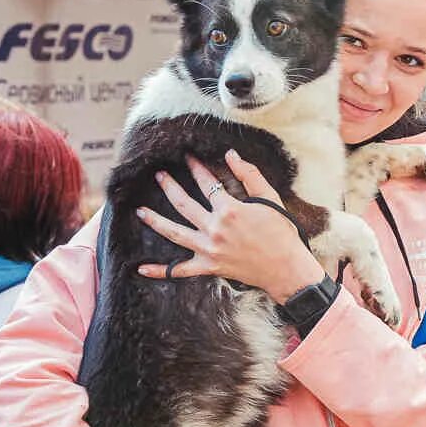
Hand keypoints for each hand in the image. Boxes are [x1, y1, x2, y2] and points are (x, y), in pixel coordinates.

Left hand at [137, 151, 324, 302]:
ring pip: (174, 233)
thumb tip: (231, 154)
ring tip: (140, 211)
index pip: (207, 183)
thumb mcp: (270, 198)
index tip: (187, 156)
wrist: (286, 268)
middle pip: (183, 204)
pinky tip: (141, 268)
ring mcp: (209, 249)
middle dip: (169, 186)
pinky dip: (160, 271)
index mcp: (229, 210)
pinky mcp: (209, 267)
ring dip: (155, 221)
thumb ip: (249, 174)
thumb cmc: (282, 232)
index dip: (196, 167)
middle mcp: (214, 229)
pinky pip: (179, 271)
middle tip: (159, 175)